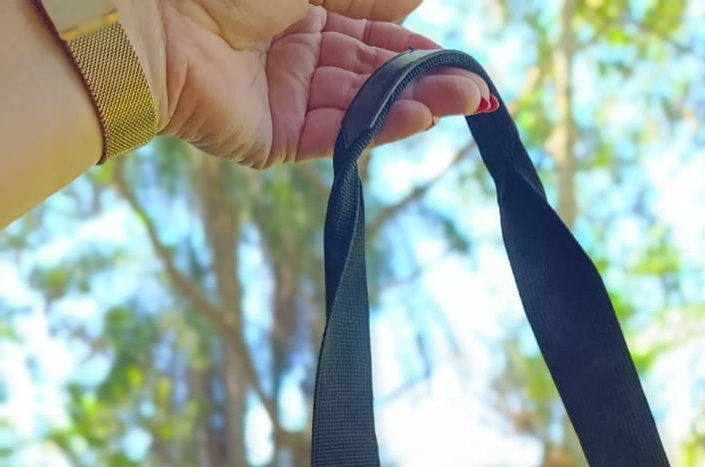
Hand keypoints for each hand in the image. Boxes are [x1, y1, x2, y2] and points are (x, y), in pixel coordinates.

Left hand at [123, 0, 490, 166]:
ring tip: (466, 101)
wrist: (152, 19)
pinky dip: (382, 127)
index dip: (414, 40)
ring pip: (363, 102)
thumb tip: (414, 2)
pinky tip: (422, 116)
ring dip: (416, 102)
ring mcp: (285, 96)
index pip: (369, 26)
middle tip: (476, 86)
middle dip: (426, 76)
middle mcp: (293, 49)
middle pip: (373, 68)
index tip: (460, 53)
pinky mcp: (275, 139)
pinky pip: (338, 134)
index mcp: (296, 4)